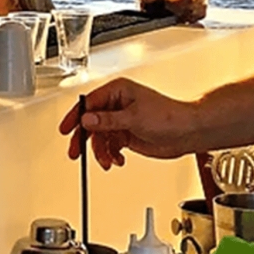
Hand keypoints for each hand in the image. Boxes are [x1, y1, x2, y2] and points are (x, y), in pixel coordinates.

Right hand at [58, 78, 194, 168]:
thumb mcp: (134, 118)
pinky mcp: (126, 135)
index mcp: (118, 92)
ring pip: (100, 137)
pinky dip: (111, 155)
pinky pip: (110, 146)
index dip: (76, 117)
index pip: (89, 103)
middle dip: (84, 139)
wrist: (187, 133)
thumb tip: (88, 119)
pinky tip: (117, 160)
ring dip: (101, 151)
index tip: (66, 130)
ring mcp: (122, 121)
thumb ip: (108, 120)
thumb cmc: (169, 116)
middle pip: (91, 122)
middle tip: (75, 152)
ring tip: (108, 161)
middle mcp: (118, 105)